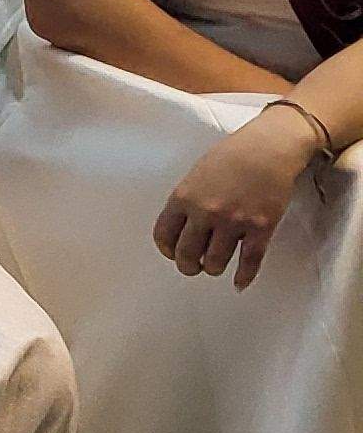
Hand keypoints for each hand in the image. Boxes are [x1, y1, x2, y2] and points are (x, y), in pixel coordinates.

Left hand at [155, 104, 327, 285]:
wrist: (267, 149)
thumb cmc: (230, 156)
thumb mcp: (196, 174)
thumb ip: (187, 201)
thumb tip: (183, 226)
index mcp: (183, 197)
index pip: (164, 235)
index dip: (167, 250)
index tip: (172, 253)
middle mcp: (205, 213)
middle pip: (187, 254)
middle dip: (188, 265)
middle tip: (193, 266)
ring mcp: (233, 222)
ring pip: (215, 262)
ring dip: (213, 268)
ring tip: (214, 266)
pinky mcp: (260, 228)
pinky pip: (249, 262)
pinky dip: (243, 276)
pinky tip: (239, 283)